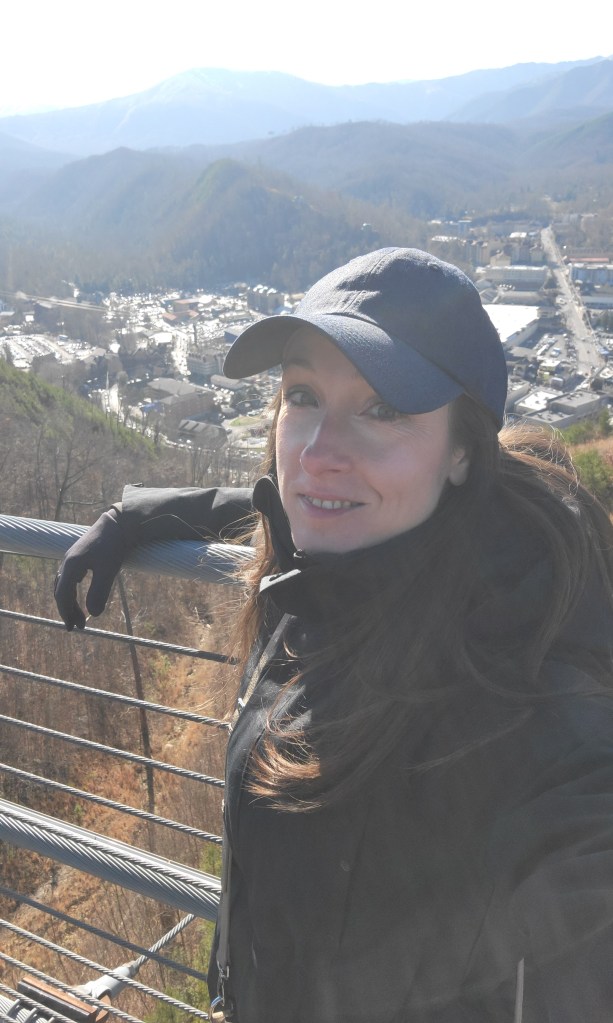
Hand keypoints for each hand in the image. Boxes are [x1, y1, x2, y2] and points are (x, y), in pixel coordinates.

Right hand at [54, 508, 128, 629]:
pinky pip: (70, 576)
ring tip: (81, 616)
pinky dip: (72, 589)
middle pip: (61, 591)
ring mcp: (73, 558)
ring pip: (65, 584)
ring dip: (71, 601)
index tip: (73, 628)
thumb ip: (99, 592)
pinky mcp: (80, 555)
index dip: (66, 613)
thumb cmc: (114, 546)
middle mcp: (67, 562)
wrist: (119, 523)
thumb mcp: (108, 571)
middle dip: (68, 610)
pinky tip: (79, 592)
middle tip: (78, 627)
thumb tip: (94, 615)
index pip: (62, 595)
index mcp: (71, 566)